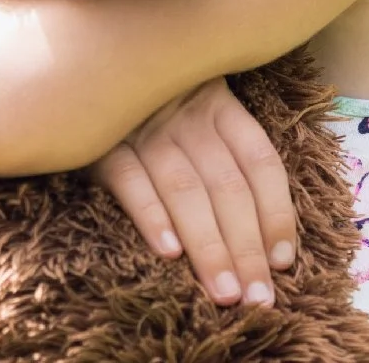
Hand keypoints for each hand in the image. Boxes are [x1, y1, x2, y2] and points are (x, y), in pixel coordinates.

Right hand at [91, 75, 296, 306]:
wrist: (85, 70)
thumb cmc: (150, 101)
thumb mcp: (194, 106)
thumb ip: (225, 151)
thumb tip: (263, 230)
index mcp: (217, 106)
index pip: (260, 163)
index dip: (277, 214)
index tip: (282, 263)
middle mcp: (186, 116)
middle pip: (227, 187)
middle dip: (247, 247)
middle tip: (258, 299)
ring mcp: (143, 128)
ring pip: (186, 191)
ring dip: (209, 246)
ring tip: (225, 292)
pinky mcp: (101, 142)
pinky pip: (130, 181)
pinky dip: (152, 216)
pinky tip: (169, 252)